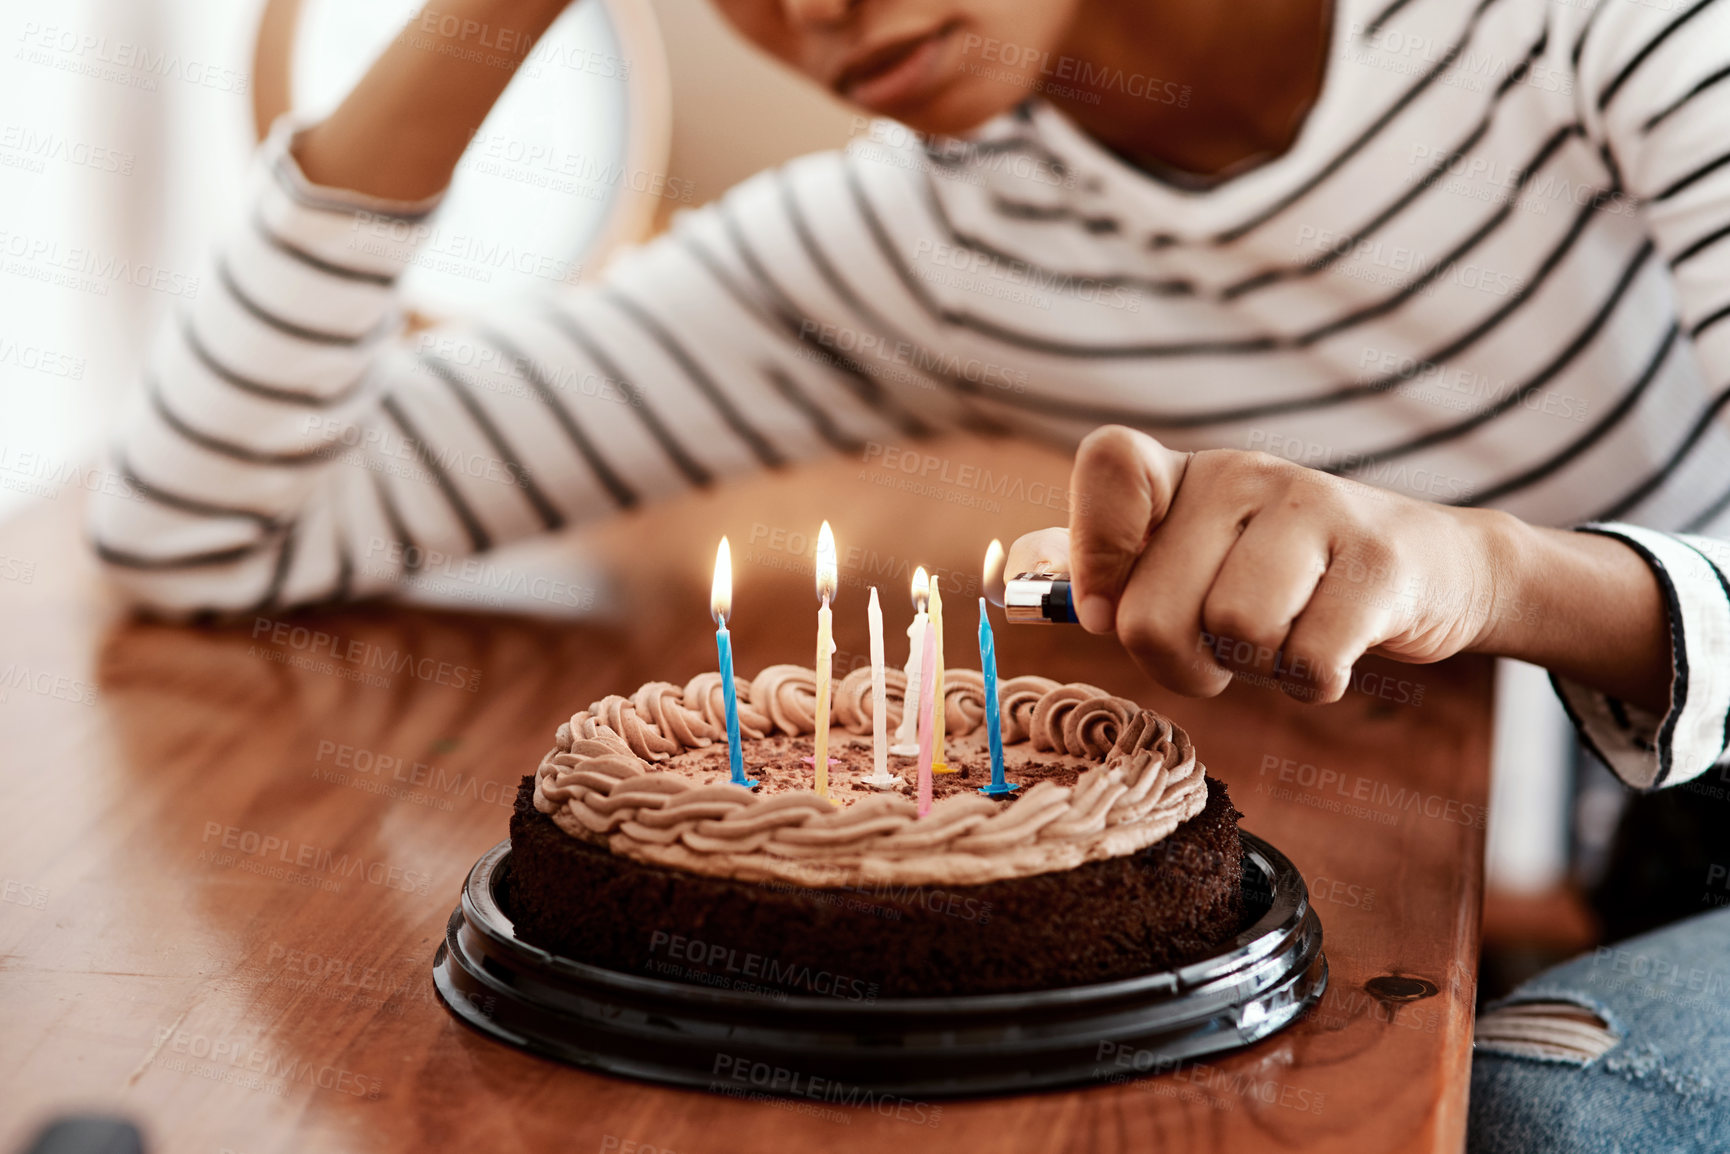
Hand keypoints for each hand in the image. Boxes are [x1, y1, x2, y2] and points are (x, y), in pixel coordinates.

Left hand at [1007, 426, 1518, 702]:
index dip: (1095, 550)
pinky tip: (1331, 652)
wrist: (1434, 569)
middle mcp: (1243, 474)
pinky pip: (1308, 662)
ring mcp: (1316, 508)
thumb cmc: (1288, 579)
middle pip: (1150, 612)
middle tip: (1218, 655)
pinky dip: (1312, 682)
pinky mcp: (1380, 561)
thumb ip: (1121, 573)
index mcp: (1188, 473)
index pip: (1108, 462)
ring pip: (1232, 634)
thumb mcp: (1201, 558)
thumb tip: (1029, 590)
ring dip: (1254, 671)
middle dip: (1178, 663)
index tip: (1111, 605)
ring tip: (1283, 641)